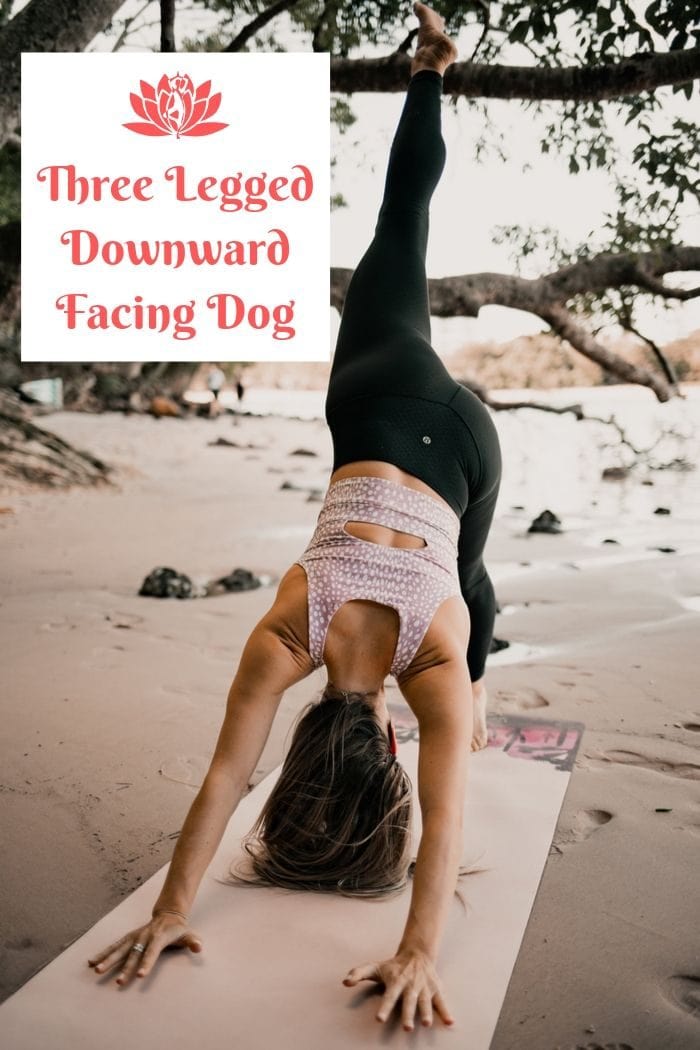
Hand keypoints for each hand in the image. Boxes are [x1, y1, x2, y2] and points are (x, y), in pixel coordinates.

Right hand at [87, 913, 202, 986]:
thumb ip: (193, 941)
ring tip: (96, 970)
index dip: (147, 963)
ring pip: (119, 949)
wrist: (168, 914)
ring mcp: (134, 937)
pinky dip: (102, 953)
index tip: (140, 976)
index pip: (152, 952)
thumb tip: (199, 947)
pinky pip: (113, 946)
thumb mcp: (188, 934)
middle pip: (133, 954)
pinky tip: (91, 962)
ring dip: (108, 960)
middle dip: (125, 968)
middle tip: (118, 982)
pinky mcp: (127, 938)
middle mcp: (143, 937)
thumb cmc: (178, 929)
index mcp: (158, 938)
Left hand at [343, 948, 453, 1030]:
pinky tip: (450, 1022)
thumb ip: (359, 973)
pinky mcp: (435, 989)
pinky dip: (446, 1011)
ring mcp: (424, 988)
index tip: (379, 1020)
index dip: (384, 1008)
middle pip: (408, 1002)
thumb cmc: (393, 966)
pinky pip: (442, 1001)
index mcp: (396, 982)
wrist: (417, 953)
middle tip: (407, 1029)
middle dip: (408, 1015)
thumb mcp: (375, 967)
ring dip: (426, 1013)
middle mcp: (410, 986)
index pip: (389, 997)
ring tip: (426, 1024)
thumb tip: (344, 982)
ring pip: (425, 1002)